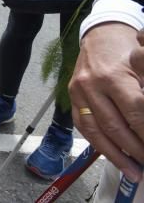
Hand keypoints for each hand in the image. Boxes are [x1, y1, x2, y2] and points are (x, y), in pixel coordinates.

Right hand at [69, 24, 143, 181]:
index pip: (134, 113)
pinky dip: (99, 145)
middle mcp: (91, 85)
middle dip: (135, 150)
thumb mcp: (141, 67)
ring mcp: (78, 92)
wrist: (99, 35)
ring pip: (96, 131)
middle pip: (114, 127)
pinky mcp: (71, 96)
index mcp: (113, 76)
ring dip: (116, 156)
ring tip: (133, 172)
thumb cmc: (127, 50)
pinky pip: (84, 127)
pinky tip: (113, 156)